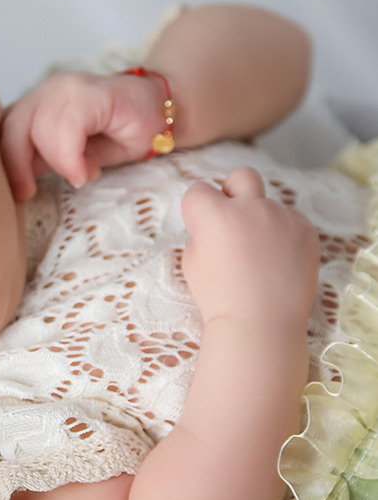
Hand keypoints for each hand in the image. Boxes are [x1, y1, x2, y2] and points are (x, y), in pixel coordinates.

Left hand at [0, 72, 167, 200]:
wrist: (163, 118)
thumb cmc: (119, 135)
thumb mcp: (71, 155)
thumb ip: (43, 159)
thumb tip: (17, 179)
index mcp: (40, 103)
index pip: (6, 129)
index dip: (6, 161)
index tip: (18, 191)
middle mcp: (49, 90)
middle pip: (14, 127)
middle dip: (18, 164)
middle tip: (30, 192)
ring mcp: (69, 88)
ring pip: (40, 130)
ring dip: (58, 163)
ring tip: (81, 174)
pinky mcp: (90, 93)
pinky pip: (67, 129)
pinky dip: (71, 157)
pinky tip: (86, 171)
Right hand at [181, 167, 319, 325]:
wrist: (260, 323)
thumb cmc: (218, 297)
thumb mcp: (192, 261)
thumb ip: (202, 234)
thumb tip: (216, 226)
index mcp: (216, 215)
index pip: (198, 190)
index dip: (196, 210)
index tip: (200, 229)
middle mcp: (250, 208)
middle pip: (241, 176)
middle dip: (233, 190)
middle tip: (233, 219)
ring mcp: (282, 217)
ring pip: (268, 203)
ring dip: (260, 220)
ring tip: (260, 254)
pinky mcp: (306, 230)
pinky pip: (291, 220)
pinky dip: (284, 235)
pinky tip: (279, 260)